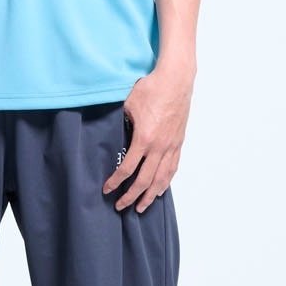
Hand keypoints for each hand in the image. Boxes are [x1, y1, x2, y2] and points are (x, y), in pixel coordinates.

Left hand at [103, 61, 193, 212]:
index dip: (116, 182)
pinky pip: (173, 167)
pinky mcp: (178, 141)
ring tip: (142, 206)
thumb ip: (120, 122)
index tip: (107, 189)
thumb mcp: (128, 104)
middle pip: (144, 180)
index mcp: (144, 139)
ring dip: (151, 195)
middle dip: (131, 196)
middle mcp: (159, 147)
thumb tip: (112, 131)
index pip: (127, 168)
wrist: (176, 79)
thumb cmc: (152, 88)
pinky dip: (166, 181)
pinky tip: (160, 189)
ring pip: (161, 178)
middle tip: (120, 206)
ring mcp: (171, 145)